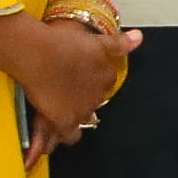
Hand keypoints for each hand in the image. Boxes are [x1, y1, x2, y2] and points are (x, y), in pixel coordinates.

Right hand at [19, 14, 139, 158]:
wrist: (39, 53)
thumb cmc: (62, 42)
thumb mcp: (96, 39)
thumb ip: (119, 42)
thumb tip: (139, 38)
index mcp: (106, 75)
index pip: (105, 81)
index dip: (92, 79)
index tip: (81, 75)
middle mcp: (98, 95)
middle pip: (94, 101)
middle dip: (83, 98)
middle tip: (68, 91)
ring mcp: (82, 110)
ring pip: (85, 120)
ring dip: (76, 118)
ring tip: (64, 115)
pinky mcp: (65, 121)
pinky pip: (70, 136)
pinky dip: (64, 136)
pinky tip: (55, 139)